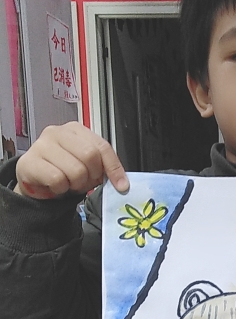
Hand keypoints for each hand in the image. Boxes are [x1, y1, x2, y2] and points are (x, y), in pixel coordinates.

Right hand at [14, 122, 128, 198]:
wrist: (37, 181)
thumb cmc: (63, 171)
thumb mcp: (87, 166)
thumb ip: (103, 167)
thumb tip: (121, 182)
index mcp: (76, 129)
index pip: (102, 146)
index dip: (114, 168)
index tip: (121, 186)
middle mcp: (58, 132)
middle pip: (89, 156)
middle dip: (91, 176)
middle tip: (84, 182)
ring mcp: (42, 145)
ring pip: (75, 170)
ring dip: (75, 184)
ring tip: (68, 182)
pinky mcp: (30, 161)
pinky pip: (57, 179)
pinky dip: (60, 188)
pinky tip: (56, 185)